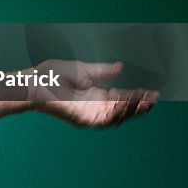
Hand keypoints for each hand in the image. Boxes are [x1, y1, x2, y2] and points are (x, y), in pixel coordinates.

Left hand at [26, 60, 157, 126]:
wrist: (34, 82)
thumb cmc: (52, 75)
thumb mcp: (83, 70)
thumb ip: (103, 71)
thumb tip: (120, 67)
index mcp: (96, 94)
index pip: (121, 97)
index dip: (137, 96)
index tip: (151, 92)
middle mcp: (95, 106)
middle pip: (123, 109)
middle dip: (139, 105)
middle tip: (153, 98)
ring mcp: (90, 114)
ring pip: (117, 117)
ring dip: (132, 110)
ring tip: (145, 101)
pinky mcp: (83, 120)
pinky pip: (105, 120)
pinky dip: (118, 114)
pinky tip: (126, 104)